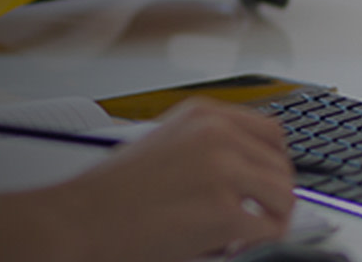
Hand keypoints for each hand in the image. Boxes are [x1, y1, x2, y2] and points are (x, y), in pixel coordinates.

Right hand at [41, 97, 297, 261]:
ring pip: (283, 197)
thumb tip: (250, 172)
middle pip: (282, 166)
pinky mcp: (223, 211)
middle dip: (271, 198)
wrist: (78, 221)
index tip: (265, 183)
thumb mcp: (164, 145)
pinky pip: (268, 231)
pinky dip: (255, 244)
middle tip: (250, 219)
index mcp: (202, 114)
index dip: (273, 163)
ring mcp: (222, 171)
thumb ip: (207, 148)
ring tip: (238, 235)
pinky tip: (227, 246)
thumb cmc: (111, 194)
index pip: (270, 132)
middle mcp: (217, 135)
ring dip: (269, 221)